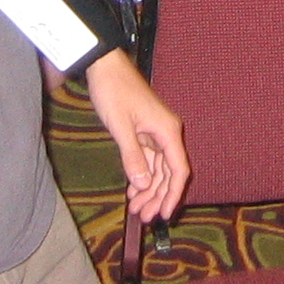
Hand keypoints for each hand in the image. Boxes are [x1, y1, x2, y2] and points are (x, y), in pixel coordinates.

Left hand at [84, 51, 189, 223]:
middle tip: (143, 217)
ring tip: (136, 208)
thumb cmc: (114, 91)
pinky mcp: (144, 131)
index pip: (178, 170)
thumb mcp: (121, 127)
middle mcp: (166, 133)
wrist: (105, 66)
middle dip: (157, 196)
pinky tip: (133, 190)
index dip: (173, 194)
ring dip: (148, 189)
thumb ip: (133, 156)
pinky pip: (148, 159)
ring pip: (158, 168)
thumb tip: (143, 184)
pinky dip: (141, 175)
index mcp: (167, 131)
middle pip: (169, 173)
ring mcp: (155, 132)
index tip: (165, 214)